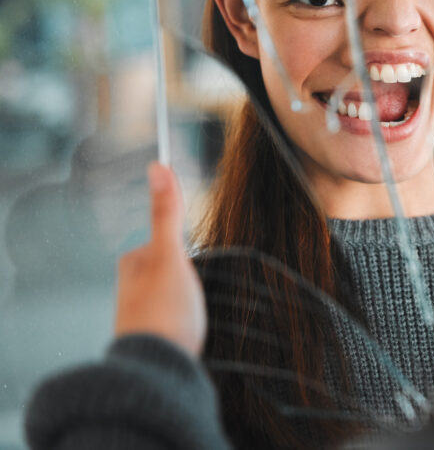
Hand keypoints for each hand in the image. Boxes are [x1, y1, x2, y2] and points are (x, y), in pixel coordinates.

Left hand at [114, 162, 206, 356]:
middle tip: (197, 294)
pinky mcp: (154, 339)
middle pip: (170, 270)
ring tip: (196, 315)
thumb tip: (158, 167)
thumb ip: (167, 215)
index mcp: (131, 265)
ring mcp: (141, 315)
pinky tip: (191, 332)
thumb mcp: (171, 255)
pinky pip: (175, 321)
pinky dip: (185, 324)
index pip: (165, 243)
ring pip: (172, 297)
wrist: (160, 371)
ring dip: (186, 304)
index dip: (186, 252)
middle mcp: (130, 289)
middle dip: (187, 279)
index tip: (194, 266)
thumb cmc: (165, 313)